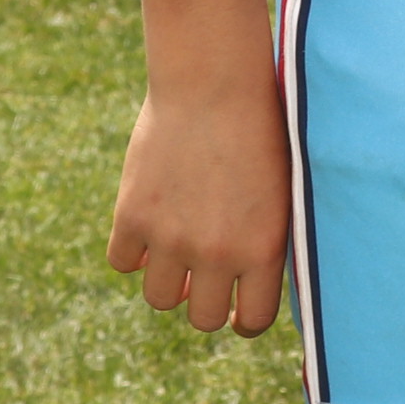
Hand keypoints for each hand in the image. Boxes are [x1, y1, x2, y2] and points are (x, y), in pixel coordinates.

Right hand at [107, 81, 291, 336]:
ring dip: (167, 279)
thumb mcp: (282, 192)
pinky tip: (147, 223)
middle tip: (204, 274)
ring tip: (176, 247)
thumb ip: (267, 242)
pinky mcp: (132, 216)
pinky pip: (122, 262)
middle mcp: (217, 253)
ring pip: (160, 297)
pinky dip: (131, 249)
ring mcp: (171, 238)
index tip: (235, 310)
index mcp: (263, 249)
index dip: (243, 319)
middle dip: (204, 300)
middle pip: (201, 318)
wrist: (215, 82)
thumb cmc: (260, 129)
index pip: (251, 321)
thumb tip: (251, 291)